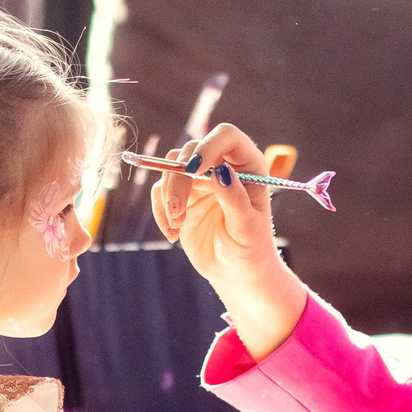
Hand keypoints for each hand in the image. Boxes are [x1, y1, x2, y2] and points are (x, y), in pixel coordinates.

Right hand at [150, 122, 305, 358]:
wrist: (236, 275)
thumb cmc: (251, 251)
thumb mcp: (246, 227)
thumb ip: (234, 198)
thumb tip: (220, 171)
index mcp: (248, 166)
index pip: (226, 137)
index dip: (208, 146)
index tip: (193, 169)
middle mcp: (223, 167)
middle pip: (191, 152)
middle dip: (179, 180)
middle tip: (178, 212)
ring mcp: (200, 181)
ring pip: (170, 168)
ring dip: (168, 196)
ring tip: (177, 225)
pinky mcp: (182, 197)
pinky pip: (160, 191)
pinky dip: (161, 211)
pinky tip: (173, 233)